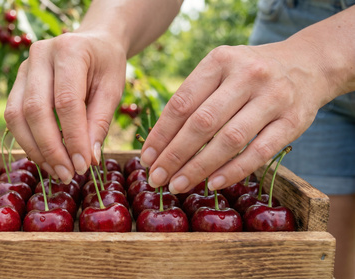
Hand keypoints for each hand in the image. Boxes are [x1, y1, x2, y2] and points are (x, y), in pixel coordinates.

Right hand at [4, 32, 126, 183]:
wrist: (93, 44)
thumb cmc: (106, 66)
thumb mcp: (112, 90)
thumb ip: (99, 122)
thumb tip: (87, 160)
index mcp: (70, 50)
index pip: (66, 101)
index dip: (73, 138)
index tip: (83, 166)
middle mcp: (40, 55)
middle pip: (35, 109)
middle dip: (51, 148)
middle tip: (67, 174)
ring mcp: (23, 67)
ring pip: (16, 115)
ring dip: (35, 149)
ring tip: (56, 170)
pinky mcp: (16, 82)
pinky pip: (13, 116)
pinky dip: (28, 141)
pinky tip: (45, 157)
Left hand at [140, 40, 335, 193]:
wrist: (307, 64)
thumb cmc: (248, 74)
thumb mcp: (220, 71)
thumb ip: (193, 98)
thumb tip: (159, 144)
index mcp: (220, 61)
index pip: (181, 103)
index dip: (161, 134)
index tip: (146, 157)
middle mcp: (247, 75)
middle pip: (202, 123)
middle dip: (174, 155)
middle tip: (156, 178)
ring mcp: (273, 97)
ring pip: (230, 139)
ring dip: (199, 167)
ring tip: (178, 185)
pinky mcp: (293, 120)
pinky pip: (260, 151)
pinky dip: (234, 170)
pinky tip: (212, 184)